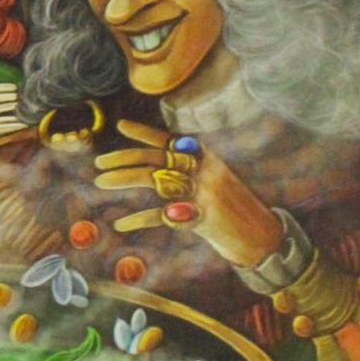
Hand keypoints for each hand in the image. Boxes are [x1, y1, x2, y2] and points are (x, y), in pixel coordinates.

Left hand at [92, 119, 283, 268]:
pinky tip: (120, 222)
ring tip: (100, 182)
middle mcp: (205, 171)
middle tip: (99, 164)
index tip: (120, 125)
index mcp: (208, 158)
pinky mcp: (201, 218)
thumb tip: (154, 168)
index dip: (145, 133)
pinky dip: (139, 218)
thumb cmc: (232, 207)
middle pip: (158, 159)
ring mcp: (204, 194)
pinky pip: (162, 215)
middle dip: (124, 159)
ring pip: (155, 181)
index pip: (171, 141)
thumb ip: (188, 172)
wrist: (260, 235)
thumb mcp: (215, 181)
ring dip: (124, 179)